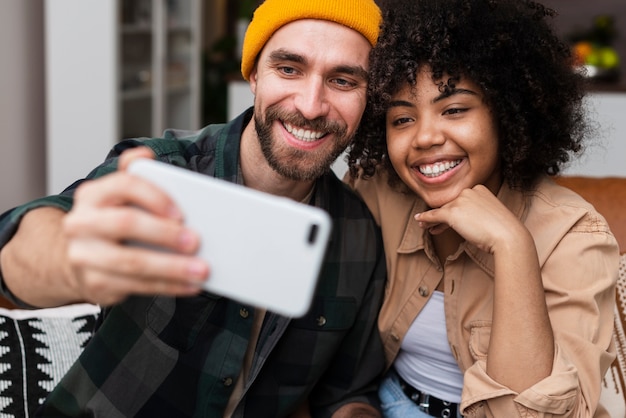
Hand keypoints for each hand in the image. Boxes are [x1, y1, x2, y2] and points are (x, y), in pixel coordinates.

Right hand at [62, 147, 208, 305]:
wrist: (80, 257)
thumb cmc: (111, 221)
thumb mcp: (120, 195)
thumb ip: (135, 174)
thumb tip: (146, 153)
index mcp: (93, 194)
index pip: (124, 184)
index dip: (154, 197)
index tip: (181, 212)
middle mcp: (82, 222)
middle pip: (126, 223)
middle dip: (165, 234)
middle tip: (196, 241)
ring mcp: (84, 254)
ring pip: (131, 261)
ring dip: (172, 267)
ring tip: (201, 270)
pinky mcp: (94, 283)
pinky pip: (136, 286)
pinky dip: (168, 286)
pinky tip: (189, 285)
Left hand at [414, 185, 528, 253]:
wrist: (508, 236)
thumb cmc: (503, 230)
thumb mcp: (489, 216)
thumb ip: (475, 213)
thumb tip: (460, 219)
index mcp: (480, 189)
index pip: (461, 200)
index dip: (453, 211)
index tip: (448, 221)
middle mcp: (469, 191)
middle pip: (450, 205)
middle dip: (442, 216)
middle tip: (432, 225)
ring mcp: (460, 200)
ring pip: (442, 210)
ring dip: (431, 219)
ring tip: (425, 226)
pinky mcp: (452, 212)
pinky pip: (434, 215)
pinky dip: (426, 218)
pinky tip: (419, 220)